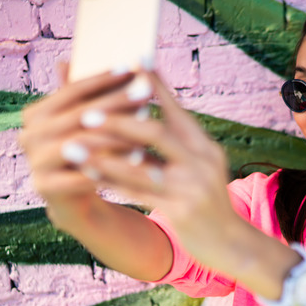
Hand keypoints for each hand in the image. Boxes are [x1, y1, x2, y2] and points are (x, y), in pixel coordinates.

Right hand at [18, 64, 147, 216]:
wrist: (76, 197)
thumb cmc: (88, 151)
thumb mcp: (90, 121)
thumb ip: (93, 94)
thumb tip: (109, 58)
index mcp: (36, 114)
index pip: (71, 90)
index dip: (102, 79)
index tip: (133, 69)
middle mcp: (28, 135)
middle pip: (77, 116)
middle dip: (115, 104)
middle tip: (146, 95)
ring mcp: (34, 162)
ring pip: (79, 145)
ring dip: (114, 138)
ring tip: (145, 132)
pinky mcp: (44, 188)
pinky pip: (80, 176)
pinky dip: (108, 169)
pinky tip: (136, 161)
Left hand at [81, 72, 243, 270]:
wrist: (233, 244)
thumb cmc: (209, 202)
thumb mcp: (202, 168)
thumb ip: (176, 145)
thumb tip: (142, 116)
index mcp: (205, 147)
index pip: (177, 110)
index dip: (154, 86)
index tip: (132, 62)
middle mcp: (201, 162)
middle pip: (157, 134)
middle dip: (119, 121)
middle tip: (86, 112)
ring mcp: (192, 187)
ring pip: (141, 167)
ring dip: (103, 156)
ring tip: (73, 146)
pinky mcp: (182, 211)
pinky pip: (137, 194)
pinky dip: (110, 183)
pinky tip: (88, 175)